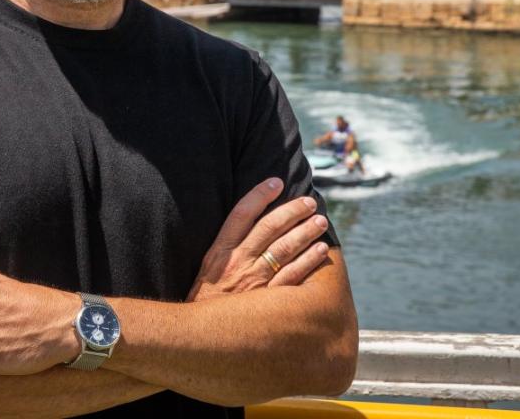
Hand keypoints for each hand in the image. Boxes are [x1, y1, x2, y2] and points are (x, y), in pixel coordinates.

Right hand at [188, 179, 330, 300]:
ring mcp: (254, 282)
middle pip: (269, 228)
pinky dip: (308, 261)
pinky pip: (293, 277)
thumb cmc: (205, 301)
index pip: (241, 214)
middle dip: (292, 211)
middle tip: (309, 203)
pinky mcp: (268, 302)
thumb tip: (250, 224)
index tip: (276, 182)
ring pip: (284, 249)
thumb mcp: (208, 269)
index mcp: (220, 252)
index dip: (259, 195)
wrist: (199, 337)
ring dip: (305, 232)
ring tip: (320, 221)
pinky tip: (320, 251)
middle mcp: (238, 263)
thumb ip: (227, 248)